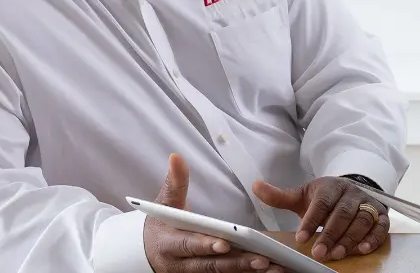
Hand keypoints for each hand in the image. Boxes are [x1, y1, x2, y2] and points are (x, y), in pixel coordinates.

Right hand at [145, 153, 284, 272]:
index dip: (205, 245)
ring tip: (271, 266)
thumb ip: (175, 183)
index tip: (224, 244)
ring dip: (246, 271)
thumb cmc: (162, 225)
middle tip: (261, 260)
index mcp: (170, 244)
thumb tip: (176, 157)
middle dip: (236, 263)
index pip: (189, 246)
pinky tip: (267, 271)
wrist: (148, 252)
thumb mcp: (165, 204)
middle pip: (211, 266)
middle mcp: (182, 265)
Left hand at [252, 176, 390, 260]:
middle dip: (331, 234)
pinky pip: (381, 226)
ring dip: (350, 238)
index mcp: (331, 187)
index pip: (322, 202)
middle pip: (342, 213)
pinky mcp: (381, 215)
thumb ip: (280, 196)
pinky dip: (374, 237)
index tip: (301, 237)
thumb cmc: (324, 198)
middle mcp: (351, 193)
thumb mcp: (302, 196)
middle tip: (319, 253)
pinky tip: (363, 249)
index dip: (312, 220)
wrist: (350, 190)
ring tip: (337, 254)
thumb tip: (256, 186)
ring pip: (362, 220)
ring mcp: (367, 203)